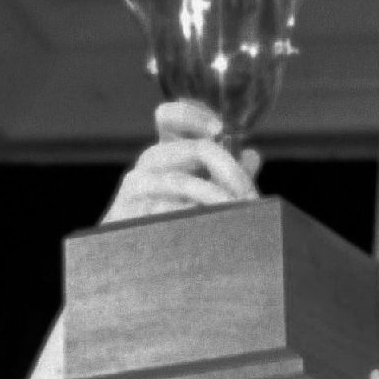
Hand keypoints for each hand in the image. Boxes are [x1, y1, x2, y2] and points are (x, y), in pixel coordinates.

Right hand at [101, 101, 261, 223]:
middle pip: (191, 148)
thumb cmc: (177, 223)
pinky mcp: (126, 213)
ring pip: (180, 181)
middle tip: (246, 192)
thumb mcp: (207, 194)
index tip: (219, 129)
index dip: (193, 114)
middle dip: (227, 167)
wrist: (139, 264)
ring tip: (234, 212)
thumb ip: (228, 174)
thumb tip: (252, 155)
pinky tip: (206, 227)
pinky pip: (164, 210)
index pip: (169, 117)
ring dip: (214, 196)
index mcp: (167, 153)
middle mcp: (149, 164)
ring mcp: (136, 187)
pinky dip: (190, 217)